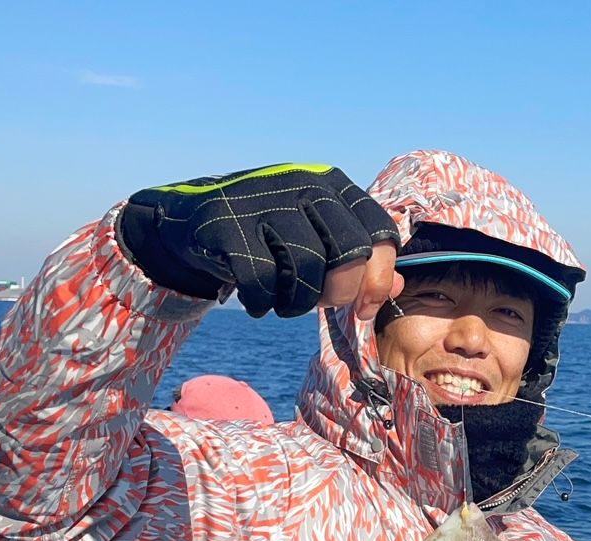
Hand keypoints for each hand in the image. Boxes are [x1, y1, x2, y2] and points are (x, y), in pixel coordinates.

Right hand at [117, 163, 401, 318]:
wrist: (192, 220)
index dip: (380, 279)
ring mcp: (265, 200)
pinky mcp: (228, 223)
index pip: (380, 234)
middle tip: (320, 303)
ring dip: (299, 302)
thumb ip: (360, 261)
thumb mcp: (317, 239)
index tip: (364, 306)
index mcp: (333, 185)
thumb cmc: (269, 235)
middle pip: (350, 253)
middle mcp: (304, 184)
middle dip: (341, 292)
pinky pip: (262, 280)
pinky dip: (263, 302)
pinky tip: (258, 302)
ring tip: (285, 304)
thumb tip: (397, 287)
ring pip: (307, 268)